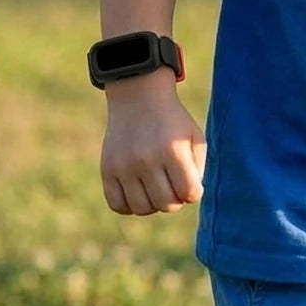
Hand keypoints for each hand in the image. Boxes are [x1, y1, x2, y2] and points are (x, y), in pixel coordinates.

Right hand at [100, 69, 206, 215]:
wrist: (139, 96)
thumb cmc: (172, 120)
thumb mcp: (194, 136)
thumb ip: (197, 168)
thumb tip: (189, 197)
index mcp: (173, 151)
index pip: (189, 193)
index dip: (194, 193)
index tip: (191, 184)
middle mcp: (147, 160)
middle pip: (167, 204)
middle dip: (175, 200)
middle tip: (173, 186)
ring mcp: (125, 167)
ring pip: (143, 209)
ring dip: (153, 204)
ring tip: (156, 188)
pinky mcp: (108, 170)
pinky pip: (118, 205)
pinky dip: (130, 205)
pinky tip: (138, 191)